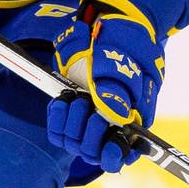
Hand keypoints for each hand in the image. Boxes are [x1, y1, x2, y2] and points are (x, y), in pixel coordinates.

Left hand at [48, 9, 163, 169]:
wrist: (106, 31)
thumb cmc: (125, 49)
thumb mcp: (127, 66)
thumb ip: (121, 92)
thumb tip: (116, 115)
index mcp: (131, 124)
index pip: (122, 156)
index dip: (116, 155)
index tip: (113, 143)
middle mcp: (107, 129)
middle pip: (94, 152)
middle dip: (90, 131)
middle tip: (90, 105)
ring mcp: (86, 124)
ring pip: (73, 143)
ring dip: (72, 122)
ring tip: (77, 98)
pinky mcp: (67, 117)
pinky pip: (57, 131)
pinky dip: (57, 117)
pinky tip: (62, 100)